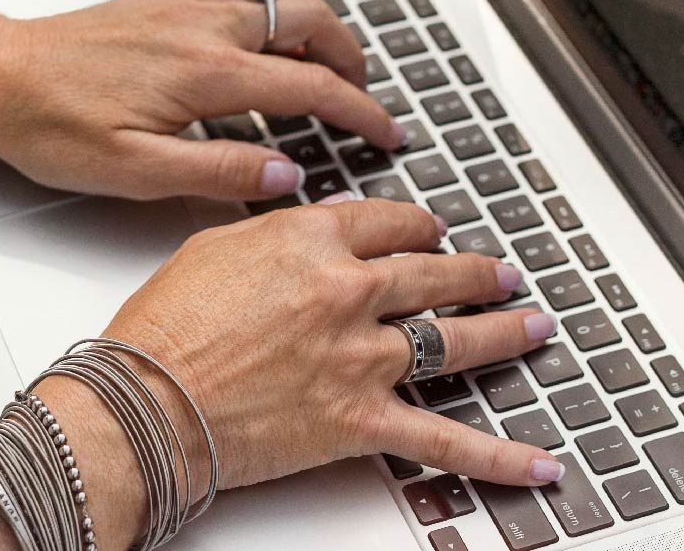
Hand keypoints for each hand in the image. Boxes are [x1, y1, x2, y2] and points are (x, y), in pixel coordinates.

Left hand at [0, 0, 404, 200]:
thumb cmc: (49, 124)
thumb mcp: (134, 171)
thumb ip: (219, 173)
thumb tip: (286, 177)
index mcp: (204, 71)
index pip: (312, 86)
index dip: (361, 112)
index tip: (387, 133)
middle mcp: (202, 25)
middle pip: (309, 19)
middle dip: (352, 55)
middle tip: (363, 97)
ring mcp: (182, 5)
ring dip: (315, 27)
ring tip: (326, 66)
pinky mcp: (162, 2)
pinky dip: (275, 13)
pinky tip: (262, 46)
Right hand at [0, 199, 560, 550]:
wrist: (144, 401)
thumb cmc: (165, 326)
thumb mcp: (214, 246)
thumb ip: (276, 232)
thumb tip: (318, 224)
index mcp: (311, 239)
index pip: (388, 221)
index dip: (418, 224)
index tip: (429, 229)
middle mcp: (348, 290)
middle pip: (433, 272)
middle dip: (475, 270)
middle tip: (497, 271)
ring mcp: (361, 357)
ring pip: (455, 338)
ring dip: (503, 330)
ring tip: (531, 324)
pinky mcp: (361, 420)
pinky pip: (446, 442)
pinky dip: (500, 457)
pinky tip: (539, 462)